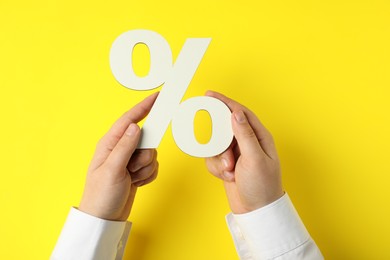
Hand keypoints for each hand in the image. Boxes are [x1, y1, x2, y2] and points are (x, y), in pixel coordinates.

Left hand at [79, 93, 158, 220]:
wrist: (105, 218)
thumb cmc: (101, 195)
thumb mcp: (112, 169)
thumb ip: (125, 146)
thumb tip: (136, 126)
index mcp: (110, 144)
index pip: (130, 119)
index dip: (144, 107)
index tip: (157, 97)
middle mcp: (120, 149)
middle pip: (146, 138)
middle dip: (145, 154)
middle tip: (133, 167)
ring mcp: (129, 160)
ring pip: (151, 154)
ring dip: (145, 168)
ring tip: (131, 178)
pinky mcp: (137, 170)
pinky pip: (153, 166)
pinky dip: (147, 176)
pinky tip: (135, 183)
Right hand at [205, 91, 283, 213]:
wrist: (256, 211)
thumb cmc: (262, 186)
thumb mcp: (254, 158)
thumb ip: (244, 135)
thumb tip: (236, 113)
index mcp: (259, 136)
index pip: (240, 112)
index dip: (225, 102)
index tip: (209, 95)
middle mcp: (248, 142)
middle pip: (225, 129)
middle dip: (220, 142)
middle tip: (223, 154)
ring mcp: (237, 153)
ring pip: (216, 145)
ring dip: (220, 159)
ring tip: (231, 171)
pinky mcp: (227, 163)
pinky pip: (213, 158)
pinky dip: (217, 168)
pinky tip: (229, 177)